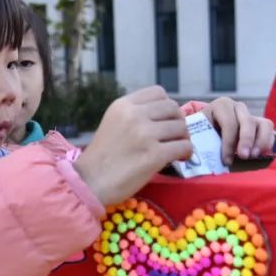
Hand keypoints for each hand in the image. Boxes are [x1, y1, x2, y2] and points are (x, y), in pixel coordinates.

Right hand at [75, 86, 192, 206]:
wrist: (89, 183)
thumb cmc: (100, 158)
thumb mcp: (112, 123)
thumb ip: (134, 115)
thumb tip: (165, 116)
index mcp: (123, 105)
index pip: (158, 92)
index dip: (166, 106)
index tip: (165, 120)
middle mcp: (134, 115)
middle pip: (173, 108)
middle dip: (178, 121)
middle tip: (174, 136)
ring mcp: (145, 134)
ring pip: (181, 127)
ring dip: (183, 138)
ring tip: (176, 149)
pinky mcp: (154, 155)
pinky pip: (184, 146)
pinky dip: (186, 152)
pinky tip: (180, 158)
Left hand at [200, 97, 274, 164]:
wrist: (208, 131)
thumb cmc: (201, 134)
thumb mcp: (198, 134)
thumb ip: (199, 142)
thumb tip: (196, 156)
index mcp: (221, 106)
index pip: (228, 122)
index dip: (228, 142)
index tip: (226, 160)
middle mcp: (238, 108)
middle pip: (247, 121)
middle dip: (246, 140)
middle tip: (243, 156)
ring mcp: (251, 116)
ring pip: (264, 124)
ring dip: (260, 142)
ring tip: (253, 157)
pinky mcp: (261, 126)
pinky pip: (270, 133)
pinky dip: (267, 145)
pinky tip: (259, 157)